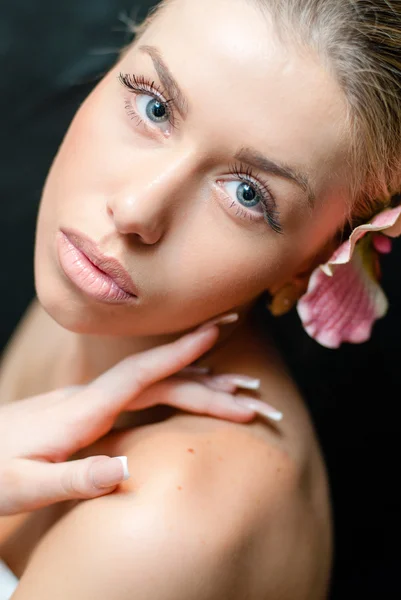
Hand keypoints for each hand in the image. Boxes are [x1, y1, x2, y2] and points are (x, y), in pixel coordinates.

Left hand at [0, 317, 279, 514]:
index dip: (179, 352)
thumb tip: (129, 469)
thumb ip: (75, 478)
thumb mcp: (24, 487)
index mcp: (81, 412)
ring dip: (195, 382)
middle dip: (208, 382)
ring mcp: (88, 402)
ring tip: (235, 385)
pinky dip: (172, 390)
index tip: (214, 331)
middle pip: (159, 381)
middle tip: (252, 392)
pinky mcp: (85, 411)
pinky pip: (140, 394)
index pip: (140, 374)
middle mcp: (89, 399)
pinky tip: (185, 392)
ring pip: (153, 384)